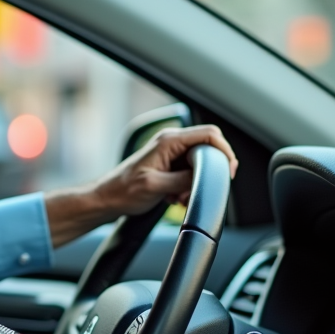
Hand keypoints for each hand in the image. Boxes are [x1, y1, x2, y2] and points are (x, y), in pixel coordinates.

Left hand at [44, 125, 237, 246]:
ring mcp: (170, 152)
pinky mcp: (169, 164)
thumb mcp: (156, 187)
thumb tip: (205, 176)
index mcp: (169, 141)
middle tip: (198, 190)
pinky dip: (187, 187)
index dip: (225, 152)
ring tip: (180, 197)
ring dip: (196, 183)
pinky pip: (190, 172)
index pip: (210, 134)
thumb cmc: (123, 191)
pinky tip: (174, 198)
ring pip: (200, 163)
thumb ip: (184, 179)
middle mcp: (171, 142)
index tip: (227, 172)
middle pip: (208, 149)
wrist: (106, 199)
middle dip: (209, 172)